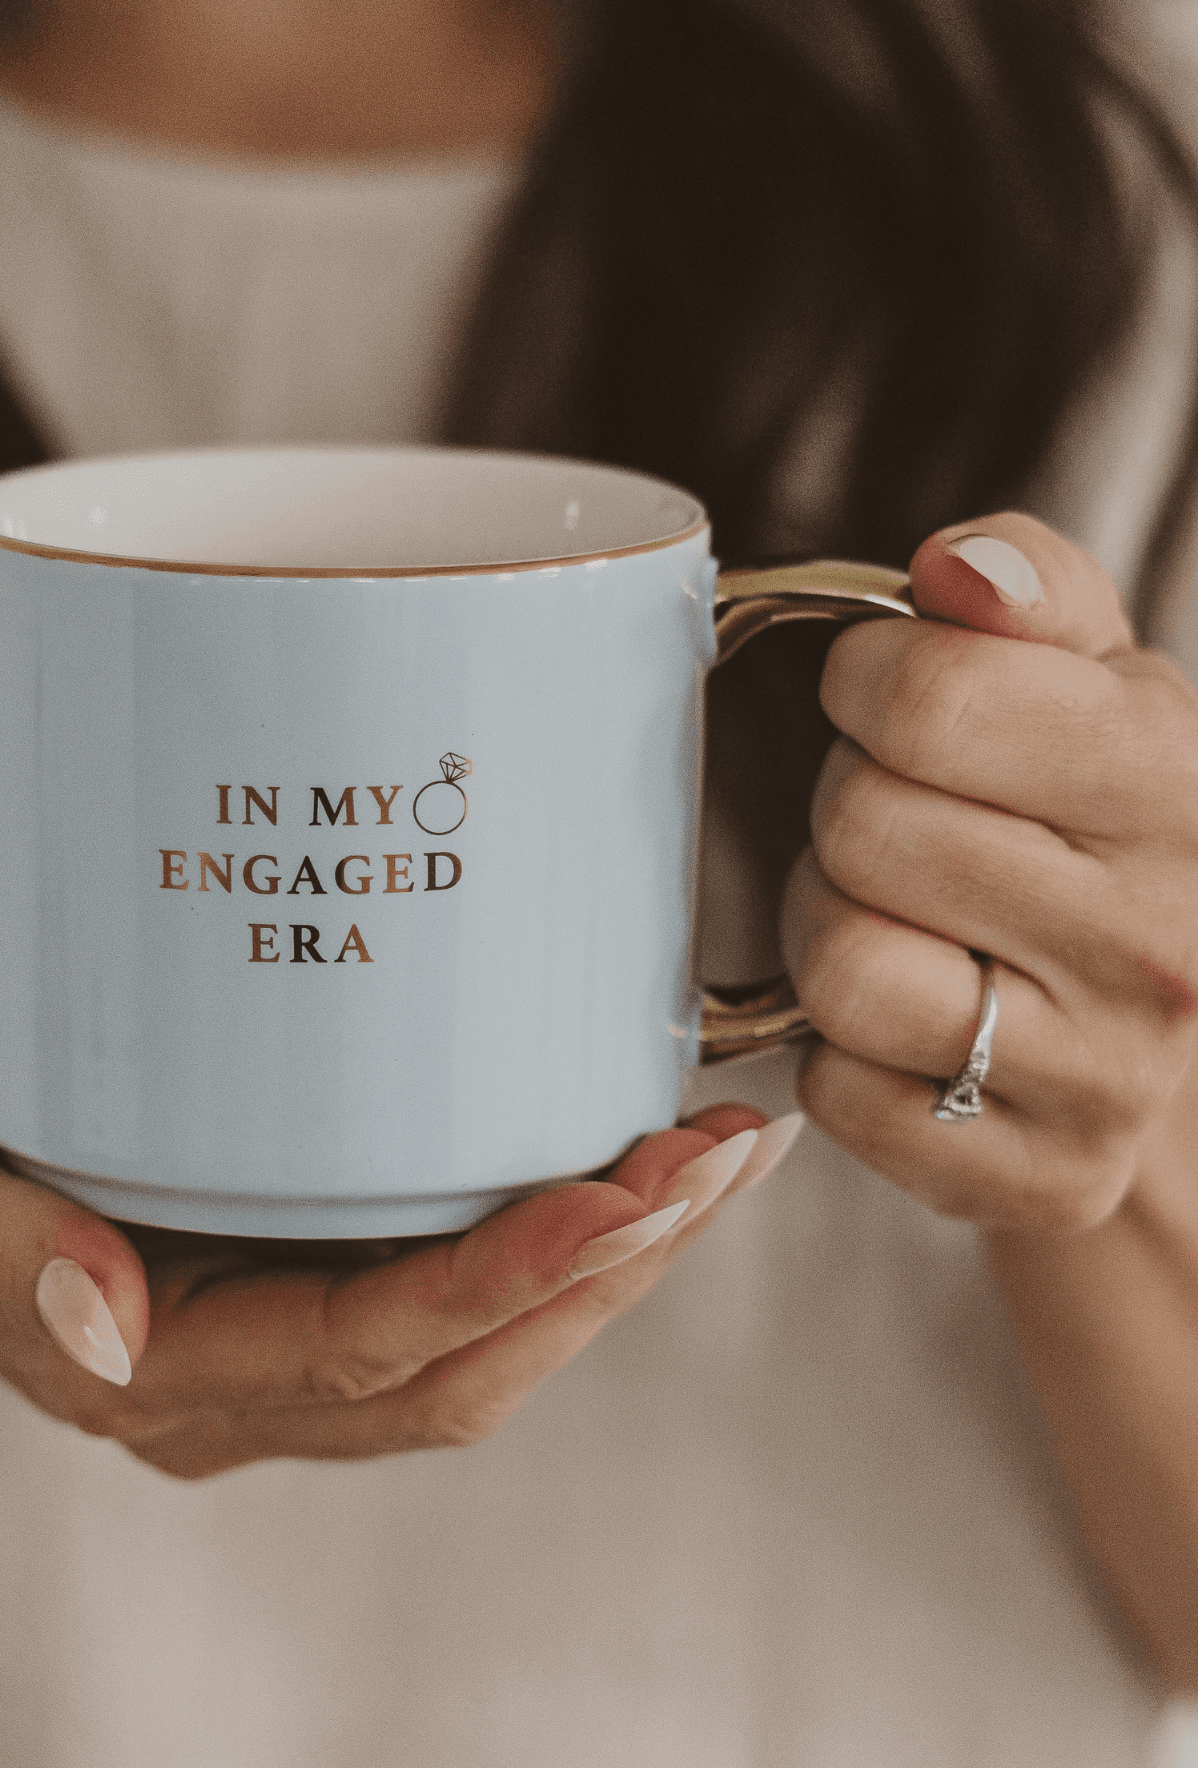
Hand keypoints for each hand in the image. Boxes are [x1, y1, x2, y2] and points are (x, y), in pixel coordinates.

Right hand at [0, 991, 788, 1477]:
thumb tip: (107, 1311)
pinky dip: (554, 1230)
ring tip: (722, 1148)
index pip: (368, 1355)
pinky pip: (448, 1283)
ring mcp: (272, 1340)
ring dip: (613, 1258)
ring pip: (478, 1340)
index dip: (509, 1283)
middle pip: (462, 1364)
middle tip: (729, 1151)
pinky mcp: (291, 1272)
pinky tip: (618, 1143)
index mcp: (155, 1372)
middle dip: (611, 1271)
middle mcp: (238, 1383)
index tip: (633, 1189)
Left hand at [782, 513, 1197, 1230]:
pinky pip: (837, 1092)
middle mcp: (1158, 944)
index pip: (931, 697)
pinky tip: (906, 1020)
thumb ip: (1026, 588)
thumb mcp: (1089, 674)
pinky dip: (837, 1050)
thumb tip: (956, 570)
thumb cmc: (1088, 815)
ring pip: (840, 966)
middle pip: (863, 829)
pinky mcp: (1038, 1179)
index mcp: (1175, 785)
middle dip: (846, 804)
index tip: (881, 698)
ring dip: (827, 925)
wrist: (1160, 1014)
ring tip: (890, 913)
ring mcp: (1106, 1079)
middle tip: (895, 819)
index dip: (867, 680)